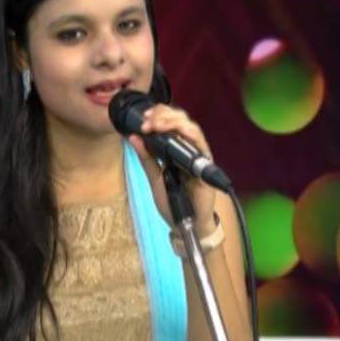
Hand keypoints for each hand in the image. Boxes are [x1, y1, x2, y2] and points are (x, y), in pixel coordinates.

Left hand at [127, 104, 216, 235]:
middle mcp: (188, 148)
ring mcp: (199, 155)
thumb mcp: (154, 178)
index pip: (169, 122)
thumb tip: (133, 137)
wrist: (186, 225)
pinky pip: (201, 146)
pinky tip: (180, 132)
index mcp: (175, 149)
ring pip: (191, 128)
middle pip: (181, 120)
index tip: (143, 119)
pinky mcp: (206, 166)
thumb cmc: (173, 202)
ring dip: (174, 122)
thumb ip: (146, 159)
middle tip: (148, 122)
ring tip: (158, 125)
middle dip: (163, 115)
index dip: (157, 115)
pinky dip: (191, 135)